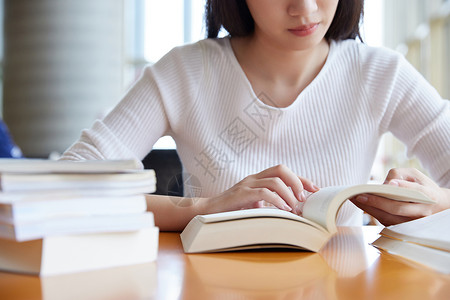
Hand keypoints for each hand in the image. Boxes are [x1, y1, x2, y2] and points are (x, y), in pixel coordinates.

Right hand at [202, 164, 318, 214]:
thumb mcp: (253, 205)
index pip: (283, 171)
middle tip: (304, 197)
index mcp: (258, 179)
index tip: (314, 189)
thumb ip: (268, 203)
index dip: (301, 179)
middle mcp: (253, 178)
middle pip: (281, 169)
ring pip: (275, 181)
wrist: (207, 212)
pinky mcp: (241, 194)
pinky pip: (263, 192)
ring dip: (289, 195)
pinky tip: (283, 210)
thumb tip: (291, 210)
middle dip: (297, 182)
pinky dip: (277, 200)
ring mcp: (247, 185)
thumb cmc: (231, 210)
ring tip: (294, 208)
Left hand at [351, 168, 449, 225]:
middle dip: (377, 202)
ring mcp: (413, 222)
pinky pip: (386, 222)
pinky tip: (362, 205)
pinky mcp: (404, 228)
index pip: (416, 192)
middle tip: (359, 195)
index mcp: (429, 196)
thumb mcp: (416, 175)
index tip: (388, 183)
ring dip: (370, 209)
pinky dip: (373, 213)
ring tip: (355, 199)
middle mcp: (422, 211)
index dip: (402, 187)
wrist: (438, 206)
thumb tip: (385, 183)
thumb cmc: (423, 187)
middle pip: (397, 208)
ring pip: (390, 218)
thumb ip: (400, 175)